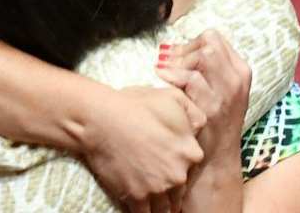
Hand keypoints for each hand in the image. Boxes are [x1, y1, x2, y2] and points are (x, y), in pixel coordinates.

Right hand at [81, 85, 204, 212]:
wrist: (100, 119)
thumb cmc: (134, 106)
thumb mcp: (172, 97)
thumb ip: (194, 112)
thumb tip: (199, 127)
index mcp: (190, 152)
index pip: (193, 167)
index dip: (182, 166)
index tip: (174, 168)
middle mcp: (178, 174)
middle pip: (180, 191)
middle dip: (172, 190)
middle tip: (161, 186)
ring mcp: (158, 188)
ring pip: (165, 207)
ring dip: (162, 207)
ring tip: (156, 205)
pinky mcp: (136, 197)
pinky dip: (144, 212)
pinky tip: (141, 208)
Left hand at [157, 32, 250, 160]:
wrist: (217, 156)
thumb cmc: (212, 120)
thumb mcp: (218, 89)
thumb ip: (205, 68)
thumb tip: (172, 48)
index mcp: (240, 70)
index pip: (215, 38)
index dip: (191, 42)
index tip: (177, 56)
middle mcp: (237, 78)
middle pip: (209, 42)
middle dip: (184, 49)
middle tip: (168, 63)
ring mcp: (227, 92)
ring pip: (204, 56)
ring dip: (179, 61)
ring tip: (165, 72)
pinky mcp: (214, 106)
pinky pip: (192, 78)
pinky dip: (174, 75)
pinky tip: (162, 79)